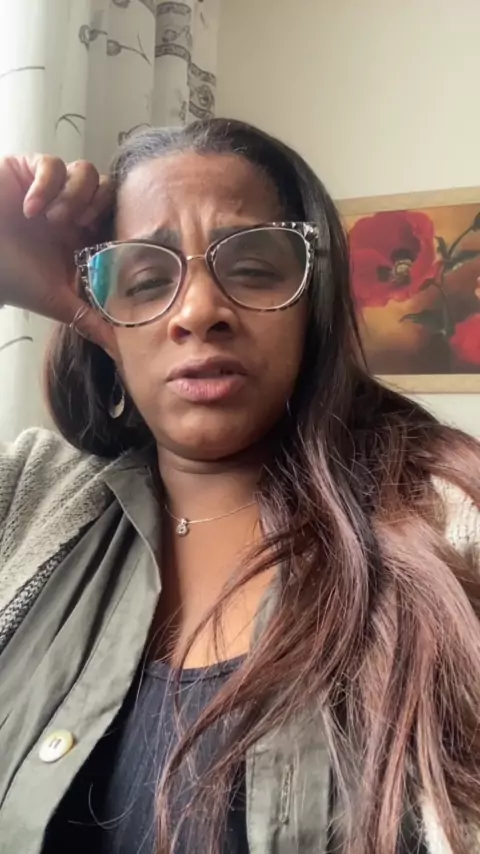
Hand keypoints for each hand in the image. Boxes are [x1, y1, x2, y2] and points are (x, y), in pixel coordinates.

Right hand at [0, 154, 115, 351]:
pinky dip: (46, 185)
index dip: (118, 224)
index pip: (118, 217)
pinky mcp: (28, 170)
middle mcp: (72, 209)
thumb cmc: (14, 279)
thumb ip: (91, 321)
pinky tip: (31, 208)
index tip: (103, 241)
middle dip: (99, 204)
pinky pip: (52, 163)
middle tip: (80, 225)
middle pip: (109, 188)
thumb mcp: (58, 303)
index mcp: (85, 235)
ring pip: (86, 171)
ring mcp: (52, 188)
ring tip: (54, 218)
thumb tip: (121, 351)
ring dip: (75, 194)